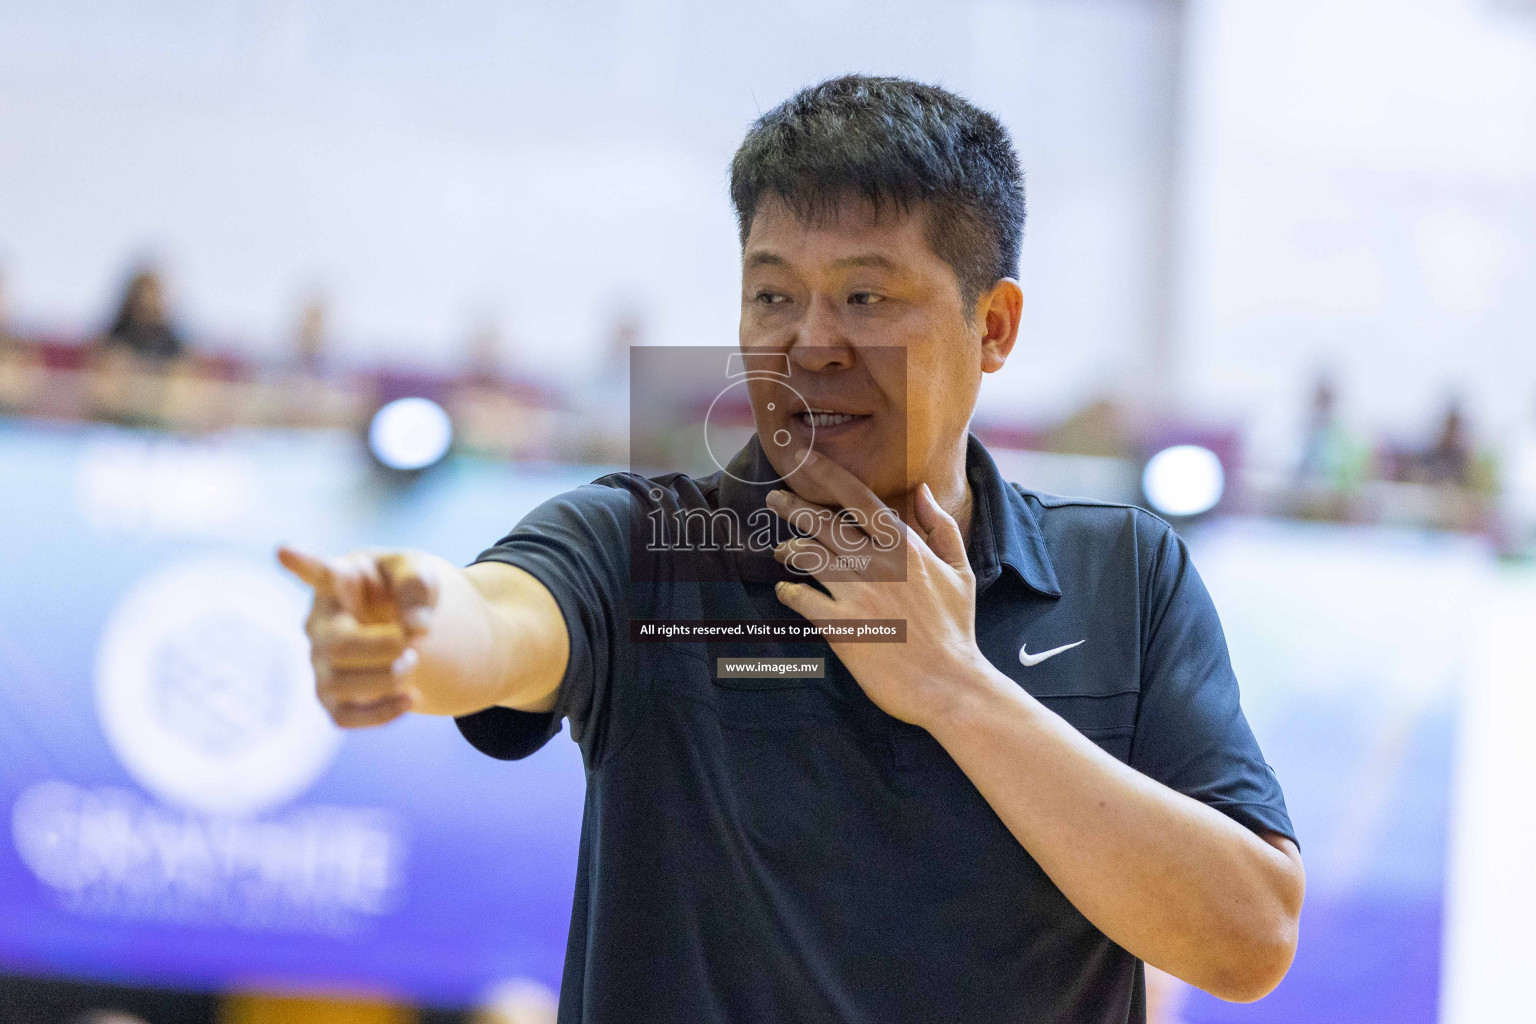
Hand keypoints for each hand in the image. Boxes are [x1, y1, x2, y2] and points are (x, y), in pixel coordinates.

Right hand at [277, 545, 440, 728]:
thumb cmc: (400, 588)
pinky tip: (413, 698)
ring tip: (413, 662)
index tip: (284, 549)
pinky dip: (382, 713)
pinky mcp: (333, 698)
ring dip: (386, 678)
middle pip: (337, 646)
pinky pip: (344, 717)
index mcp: (338, 583)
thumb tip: (416, 625)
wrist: (404, 624)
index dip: (303, 563)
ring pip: (339, 685)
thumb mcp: (416, 571)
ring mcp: (321, 664)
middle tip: (411, 641)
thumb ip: (417, 584)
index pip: (321, 573)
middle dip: (383, 649)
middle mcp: (320, 625)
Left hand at [768, 450, 988, 727]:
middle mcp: (876, 563)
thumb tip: (922, 491)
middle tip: (774, 499)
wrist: (950, 684)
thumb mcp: (960, 571)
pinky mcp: (841, 626)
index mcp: (904, 546)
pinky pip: (801, 600)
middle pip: (822, 522)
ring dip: (788, 549)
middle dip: (792, 506)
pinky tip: (785, 592)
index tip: (800, 456)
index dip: (823, 472)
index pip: (856, 497)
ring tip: (779, 550)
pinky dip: (789, 593)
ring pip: (808, 556)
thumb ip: (940, 528)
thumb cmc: (956, 628)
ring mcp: (857, 594)